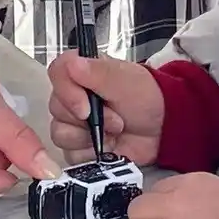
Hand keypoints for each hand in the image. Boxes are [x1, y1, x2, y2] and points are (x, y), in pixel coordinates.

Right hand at [48, 51, 164, 165]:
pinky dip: (90, 153)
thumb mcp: (125, 80)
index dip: (66, 91)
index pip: (56, 73)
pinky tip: (108, 147)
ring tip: (113, 133)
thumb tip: (71, 63)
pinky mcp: (79, 147)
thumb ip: (98, 72)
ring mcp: (74, 123)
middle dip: (88, 119)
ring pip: (60, 134)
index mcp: (81, 72)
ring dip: (89, 137)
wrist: (163, 129)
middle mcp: (73, 96)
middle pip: (56, 108)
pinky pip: (70, 155)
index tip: (86, 106)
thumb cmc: (146, 98)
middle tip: (116, 120)